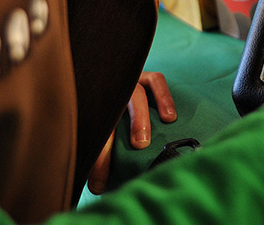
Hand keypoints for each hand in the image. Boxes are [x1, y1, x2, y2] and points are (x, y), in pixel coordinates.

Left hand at [87, 71, 176, 193]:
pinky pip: (156, 81)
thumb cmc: (110, 116)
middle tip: (115, 163)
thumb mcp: (102, 131)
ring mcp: (129, 80)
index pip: (93, 133)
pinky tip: (170, 117)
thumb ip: (101, 154)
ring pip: (134, 93)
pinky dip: (163, 98)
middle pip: (109, 110)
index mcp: (93, 107)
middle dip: (110, 137)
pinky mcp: (146, 76)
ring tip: (142, 142)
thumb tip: (97, 187)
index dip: (96, 160)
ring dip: (138, 117)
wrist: (113, 78)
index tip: (97, 185)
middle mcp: (110, 91)